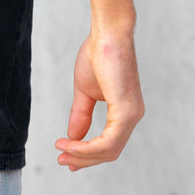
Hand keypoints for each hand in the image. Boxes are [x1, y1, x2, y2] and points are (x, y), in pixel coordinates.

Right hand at [55, 31, 143, 170]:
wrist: (107, 34)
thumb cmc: (98, 55)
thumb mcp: (85, 91)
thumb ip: (81, 115)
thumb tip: (73, 137)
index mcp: (125, 111)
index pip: (109, 143)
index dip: (87, 154)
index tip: (65, 155)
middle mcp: (132, 116)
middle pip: (109, 152)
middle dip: (83, 159)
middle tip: (61, 161)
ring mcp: (131, 115)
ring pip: (108, 150)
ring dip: (82, 155)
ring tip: (61, 152)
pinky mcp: (126, 112)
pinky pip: (108, 142)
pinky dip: (87, 147)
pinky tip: (70, 144)